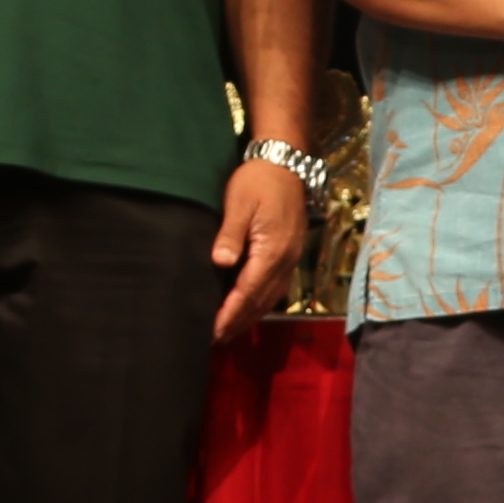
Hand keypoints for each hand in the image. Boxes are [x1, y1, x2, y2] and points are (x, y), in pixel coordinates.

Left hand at [208, 155, 306, 339]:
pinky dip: (260, 304)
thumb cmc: (258, 180)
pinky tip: (249, 308)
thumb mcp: (239, 203)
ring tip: (229, 331)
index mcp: (272, 251)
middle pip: (260, 302)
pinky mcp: (289, 254)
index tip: (212, 331)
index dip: (229, 314)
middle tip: (215, 340)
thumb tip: (220, 262)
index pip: (247, 292)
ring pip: (270, 298)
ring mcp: (290, 259)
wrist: (286, 162)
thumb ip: (230, 234)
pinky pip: (276, 288)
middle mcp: (285, 261)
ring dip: (250, 317)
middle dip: (238, 322)